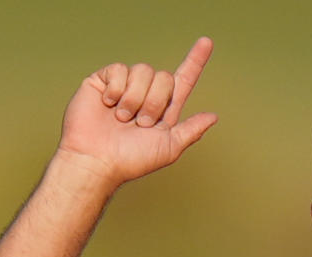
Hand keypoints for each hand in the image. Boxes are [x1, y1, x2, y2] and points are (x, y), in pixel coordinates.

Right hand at [56, 37, 217, 188]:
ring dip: (135, 98)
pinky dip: (116, 89)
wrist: (98, 160)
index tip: (207, 42)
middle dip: (156, 102)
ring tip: (123, 118)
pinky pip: (119, 69)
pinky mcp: (103, 81)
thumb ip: (191, 131)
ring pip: (144, 70)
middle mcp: (146, 95)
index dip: (195, 61)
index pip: (183, 80)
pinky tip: (108, 105)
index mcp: (163, 109)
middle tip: (141, 123)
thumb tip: (213, 116)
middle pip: (165, 77)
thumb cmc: (131, 160)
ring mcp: (124, 86)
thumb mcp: (169, 148)